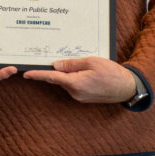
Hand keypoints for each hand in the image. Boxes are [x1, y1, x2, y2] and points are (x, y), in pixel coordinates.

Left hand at [23, 57, 137, 102]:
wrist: (127, 88)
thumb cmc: (112, 73)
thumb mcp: (92, 62)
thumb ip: (72, 64)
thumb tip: (56, 65)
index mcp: (76, 83)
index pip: (52, 77)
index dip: (38, 75)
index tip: (26, 74)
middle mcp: (75, 92)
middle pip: (59, 78)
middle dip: (58, 69)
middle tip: (61, 58)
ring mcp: (79, 96)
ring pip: (66, 82)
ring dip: (68, 73)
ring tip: (82, 65)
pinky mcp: (84, 97)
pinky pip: (73, 86)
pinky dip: (74, 78)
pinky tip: (85, 72)